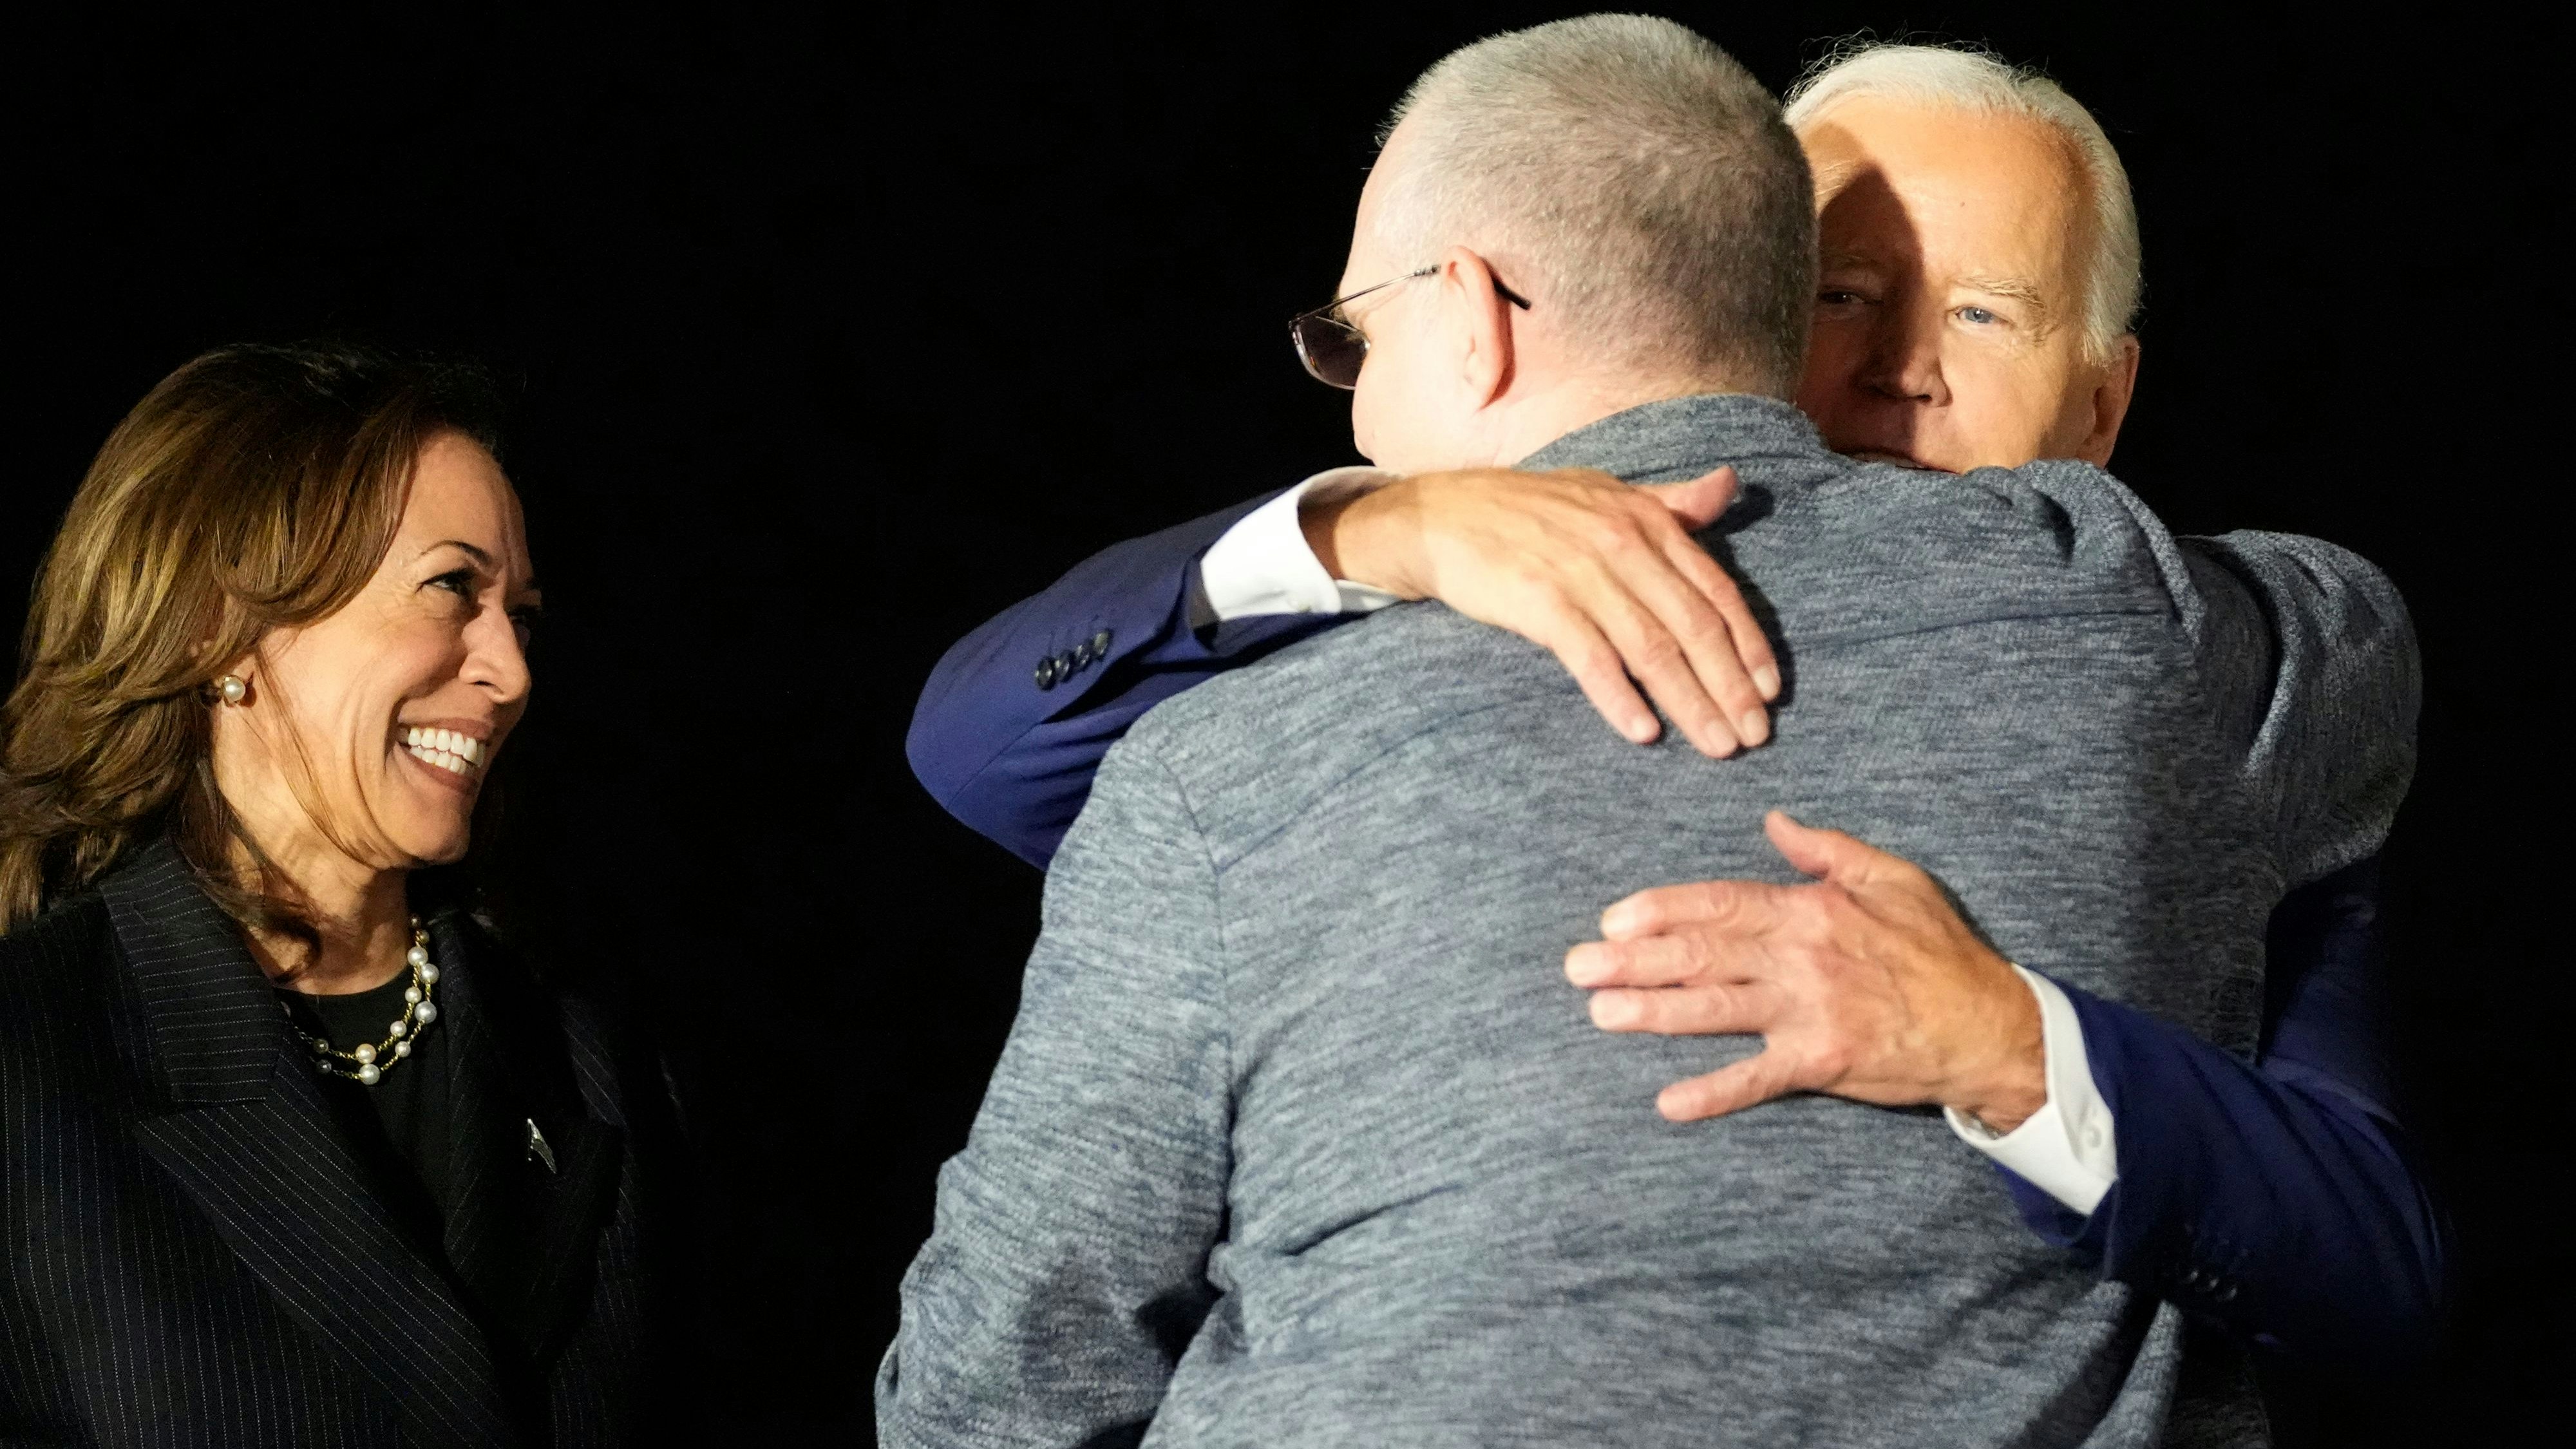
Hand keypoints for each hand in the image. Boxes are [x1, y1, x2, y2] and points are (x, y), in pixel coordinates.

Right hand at [1303, 465, 1777, 757]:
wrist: (1442, 516)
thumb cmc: (1528, 509)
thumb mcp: (1605, 494)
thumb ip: (1671, 503)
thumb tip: (1729, 484)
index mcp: (1647, 520)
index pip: (1716, 590)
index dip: (1748, 645)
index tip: (1771, 692)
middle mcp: (1623, 543)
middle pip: (1693, 626)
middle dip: (1730, 686)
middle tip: (1754, 737)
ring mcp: (1582, 572)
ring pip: (1652, 647)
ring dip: (1690, 702)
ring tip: (1716, 745)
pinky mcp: (1539, 601)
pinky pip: (1590, 657)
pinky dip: (1619, 696)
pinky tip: (1644, 731)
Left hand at [1562, 811, 2045, 1128]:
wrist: (1989, 1026)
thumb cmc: (1940, 949)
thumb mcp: (1893, 877)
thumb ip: (1826, 850)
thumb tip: (1774, 821)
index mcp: (1812, 910)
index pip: (1720, 903)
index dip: (1661, 910)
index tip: (1613, 920)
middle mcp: (1802, 958)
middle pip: (1702, 955)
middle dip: (1634, 961)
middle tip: (1576, 968)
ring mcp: (1809, 1013)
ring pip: (1715, 1011)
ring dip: (1653, 1014)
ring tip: (1599, 1014)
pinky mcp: (1822, 1063)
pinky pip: (1757, 1080)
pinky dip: (1713, 1094)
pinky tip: (1668, 1103)